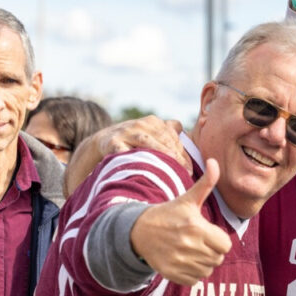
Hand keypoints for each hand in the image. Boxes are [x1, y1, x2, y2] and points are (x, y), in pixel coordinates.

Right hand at [64, 115, 187, 196]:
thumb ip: (169, 133)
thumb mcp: (152, 133)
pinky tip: (140, 166)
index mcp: (154, 122)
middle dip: (176, 156)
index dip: (183, 154)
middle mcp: (141, 124)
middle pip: (163, 139)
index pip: (173, 137)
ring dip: (160, 152)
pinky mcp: (113, 142)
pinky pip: (123, 150)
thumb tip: (186, 134)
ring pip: (146, 141)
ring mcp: (126, 132)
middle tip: (185, 172)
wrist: (104, 140)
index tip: (190, 170)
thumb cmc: (134, 141)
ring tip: (171, 164)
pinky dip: (131, 156)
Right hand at [130, 158, 232, 285]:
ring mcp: (179, 262)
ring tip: (190, 250)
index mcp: (195, 227)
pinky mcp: (172, 274)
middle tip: (198, 241)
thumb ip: (206, 183)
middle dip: (212, 251)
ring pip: (208, 270)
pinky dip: (193, 273)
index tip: (208, 233)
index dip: (219, 239)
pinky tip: (183, 261)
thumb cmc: (168, 214)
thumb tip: (214, 161)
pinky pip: (195, 280)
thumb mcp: (187, 199)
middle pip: (218, 258)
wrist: (139, 231)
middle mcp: (188, 245)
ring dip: (203, 263)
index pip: (225, 245)